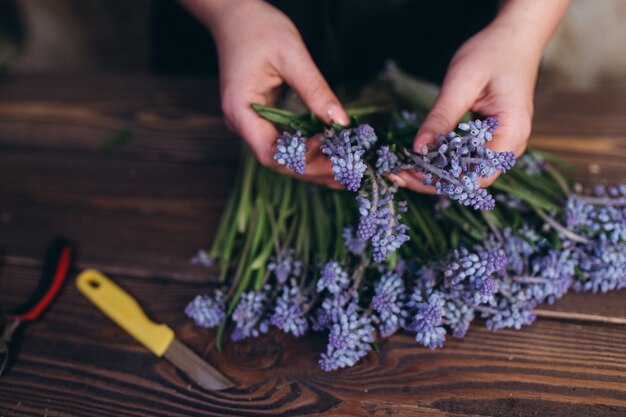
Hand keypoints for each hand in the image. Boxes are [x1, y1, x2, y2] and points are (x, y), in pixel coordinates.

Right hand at [185, 0, 348, 186]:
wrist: (235, 16)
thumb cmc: (258, 28)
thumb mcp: (292, 55)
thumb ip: (315, 90)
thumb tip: (340, 122)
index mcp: (240, 111)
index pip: (270, 153)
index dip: (302, 157)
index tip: (331, 145)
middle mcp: (242, 124)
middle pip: (280, 161)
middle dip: (315, 168)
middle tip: (350, 171)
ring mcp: (251, 124)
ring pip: (284, 157)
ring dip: (315, 165)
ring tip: (348, 172)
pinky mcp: (262, 120)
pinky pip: (286, 143)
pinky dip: (309, 152)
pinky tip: (333, 158)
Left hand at [393, 21, 538, 192]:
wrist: (515, 38)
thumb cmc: (492, 53)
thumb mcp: (461, 83)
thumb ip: (441, 117)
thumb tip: (418, 149)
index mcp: (511, 133)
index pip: (474, 177)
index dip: (439, 181)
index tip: (408, 174)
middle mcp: (512, 145)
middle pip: (469, 180)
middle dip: (431, 180)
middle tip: (397, 173)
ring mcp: (503, 145)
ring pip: (466, 173)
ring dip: (435, 173)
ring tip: (404, 168)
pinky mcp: (493, 140)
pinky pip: (467, 159)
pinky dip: (443, 161)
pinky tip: (421, 157)